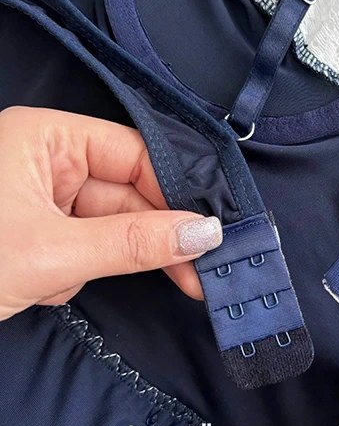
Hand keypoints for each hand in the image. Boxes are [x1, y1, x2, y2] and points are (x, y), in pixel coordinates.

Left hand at [0, 106, 221, 320]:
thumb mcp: (52, 253)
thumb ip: (132, 242)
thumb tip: (204, 234)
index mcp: (46, 138)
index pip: (133, 153)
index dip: (176, 192)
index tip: (212, 229)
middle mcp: (48, 161)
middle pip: (128, 193)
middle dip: (153, 238)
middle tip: (201, 272)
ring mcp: (42, 199)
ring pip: (109, 226)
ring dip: (107, 260)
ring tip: (90, 282)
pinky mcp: (40, 235)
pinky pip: (85, 248)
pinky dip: (78, 273)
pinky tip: (49, 288)